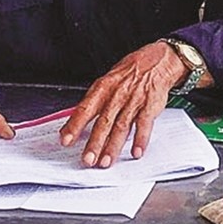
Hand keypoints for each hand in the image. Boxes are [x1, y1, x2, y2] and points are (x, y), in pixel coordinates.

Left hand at [58, 41, 185, 167]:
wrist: (156, 62)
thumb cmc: (129, 74)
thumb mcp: (107, 82)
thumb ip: (94, 102)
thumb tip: (75, 121)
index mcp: (103, 88)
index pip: (84, 109)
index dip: (74, 125)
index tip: (65, 140)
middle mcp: (117, 95)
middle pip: (103, 122)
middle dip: (95, 143)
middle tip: (88, 160)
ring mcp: (134, 101)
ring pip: (121, 127)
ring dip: (113, 147)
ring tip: (106, 162)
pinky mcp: (150, 106)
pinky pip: (144, 124)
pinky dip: (140, 139)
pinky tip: (136, 152)